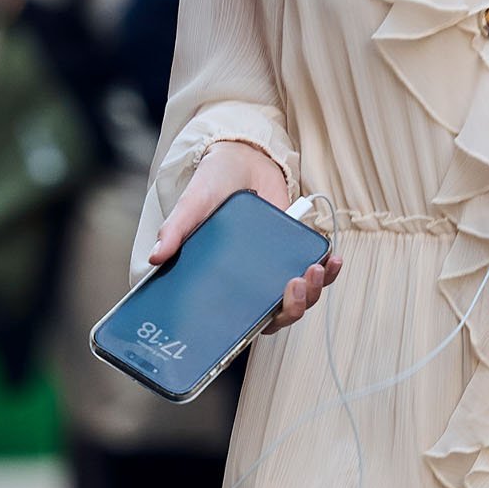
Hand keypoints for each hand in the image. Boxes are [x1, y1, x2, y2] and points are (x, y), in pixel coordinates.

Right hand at [148, 138, 340, 333]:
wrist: (242, 159)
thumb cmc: (213, 186)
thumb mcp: (192, 205)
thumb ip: (176, 229)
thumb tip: (155, 256)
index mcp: (225, 282)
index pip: (240, 320)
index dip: (253, 328)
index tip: (265, 318)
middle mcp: (252, 282)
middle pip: (277, 314)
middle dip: (293, 307)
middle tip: (295, 284)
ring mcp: (276, 268)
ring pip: (301, 297)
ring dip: (315, 290)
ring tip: (315, 269)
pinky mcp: (297, 252)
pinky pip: (317, 273)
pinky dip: (329, 271)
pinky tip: (332, 260)